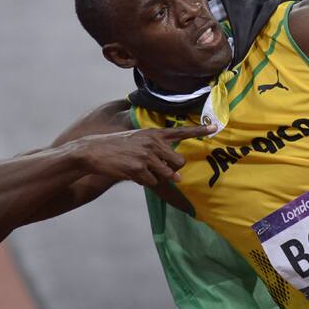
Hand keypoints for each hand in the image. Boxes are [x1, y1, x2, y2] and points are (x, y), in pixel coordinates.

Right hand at [73, 124, 215, 186]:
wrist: (94, 151)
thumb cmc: (118, 146)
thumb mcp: (138, 140)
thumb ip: (157, 150)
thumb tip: (176, 175)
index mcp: (154, 133)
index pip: (181, 131)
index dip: (199, 130)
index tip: (215, 127)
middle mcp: (153, 143)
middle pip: (179, 161)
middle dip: (173, 168)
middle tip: (157, 167)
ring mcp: (147, 156)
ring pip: (168, 174)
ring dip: (158, 176)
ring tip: (141, 169)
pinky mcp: (139, 169)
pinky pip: (153, 182)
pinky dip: (145, 181)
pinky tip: (132, 173)